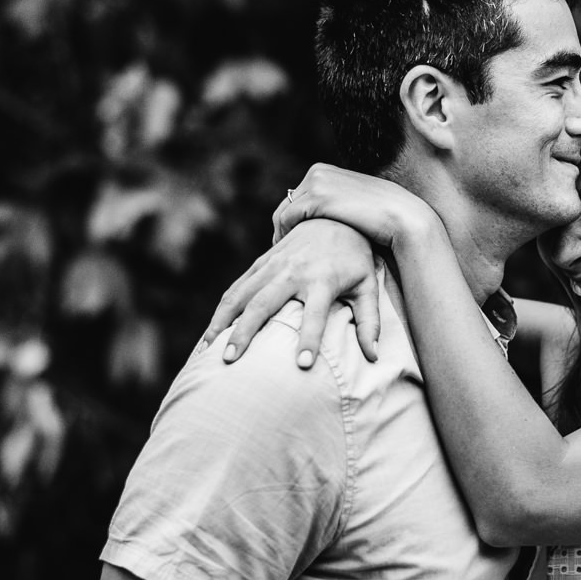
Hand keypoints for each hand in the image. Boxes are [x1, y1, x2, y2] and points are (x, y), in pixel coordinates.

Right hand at [201, 219, 382, 367]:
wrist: (336, 214)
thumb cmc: (355, 257)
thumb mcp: (368, 285)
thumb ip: (370, 321)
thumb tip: (373, 357)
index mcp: (323, 280)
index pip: (316, 315)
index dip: (310, 339)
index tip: (301, 366)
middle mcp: (294, 271)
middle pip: (264, 304)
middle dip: (245, 332)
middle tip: (230, 360)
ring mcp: (274, 263)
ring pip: (241, 294)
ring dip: (222, 321)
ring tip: (207, 350)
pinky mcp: (262, 260)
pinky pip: (237, 286)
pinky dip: (222, 308)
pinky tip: (211, 331)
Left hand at [272, 163, 437, 250]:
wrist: (403, 218)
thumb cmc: (381, 219)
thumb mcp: (352, 206)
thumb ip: (333, 206)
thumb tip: (318, 222)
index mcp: (324, 170)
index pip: (295, 197)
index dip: (292, 221)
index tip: (294, 243)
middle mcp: (317, 171)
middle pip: (286, 203)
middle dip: (284, 228)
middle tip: (287, 253)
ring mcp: (316, 182)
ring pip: (282, 213)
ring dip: (283, 235)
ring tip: (289, 257)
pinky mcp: (317, 197)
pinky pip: (286, 219)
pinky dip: (286, 237)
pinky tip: (295, 253)